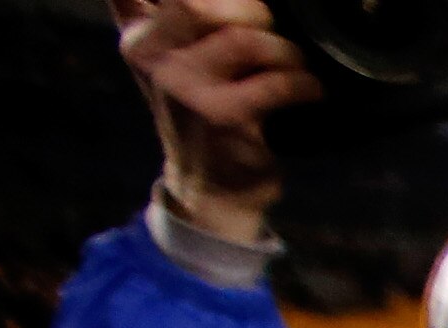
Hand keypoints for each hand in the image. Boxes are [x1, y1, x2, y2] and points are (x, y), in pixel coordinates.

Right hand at [115, 0, 310, 249]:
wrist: (210, 189)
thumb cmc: (198, 114)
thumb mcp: (168, 61)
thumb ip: (164, 16)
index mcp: (138, 37)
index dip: (204, 0)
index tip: (228, 15)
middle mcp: (152, 58)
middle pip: (197, 2)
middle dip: (248, 10)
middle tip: (268, 31)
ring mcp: (185, 89)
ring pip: (243, 39)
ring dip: (283, 50)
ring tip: (294, 64)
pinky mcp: (224, 118)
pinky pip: (276, 83)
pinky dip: (303, 83)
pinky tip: (309, 90)